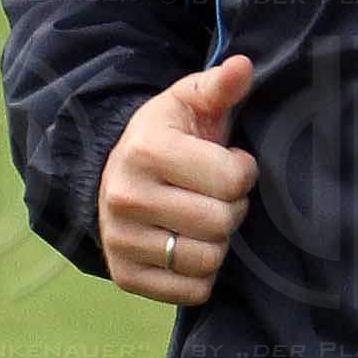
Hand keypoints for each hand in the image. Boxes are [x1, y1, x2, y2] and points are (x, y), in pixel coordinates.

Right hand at [95, 54, 258, 302]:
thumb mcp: (189, 103)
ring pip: (208, 260)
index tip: (228, 163)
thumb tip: (244, 66)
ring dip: (217, 243)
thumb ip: (219, 86)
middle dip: (231, 209)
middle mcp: (127, 197)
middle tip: (215, 196)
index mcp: (147, 150)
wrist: (113, 174)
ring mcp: (121, 240)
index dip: (242, 172)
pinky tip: (189, 246)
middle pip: (221, 223)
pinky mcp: (125, 276)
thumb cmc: (166, 137)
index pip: (231, 180)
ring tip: (202, 220)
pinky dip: (201, 274)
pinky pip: (192, 292)